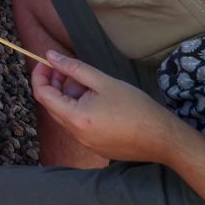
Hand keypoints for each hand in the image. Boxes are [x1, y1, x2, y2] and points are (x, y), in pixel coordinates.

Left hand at [30, 51, 191, 164]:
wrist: (163, 138)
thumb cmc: (136, 107)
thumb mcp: (104, 81)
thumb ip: (74, 68)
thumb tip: (50, 56)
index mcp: (75, 118)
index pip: (43, 95)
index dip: (40, 76)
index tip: (46, 62)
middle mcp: (76, 135)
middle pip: (53, 106)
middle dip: (55, 84)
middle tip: (67, 68)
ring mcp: (86, 144)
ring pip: (67, 115)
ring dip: (69, 96)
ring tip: (86, 82)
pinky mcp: (97, 148)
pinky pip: (79, 126)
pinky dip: (80, 109)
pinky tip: (97, 99)